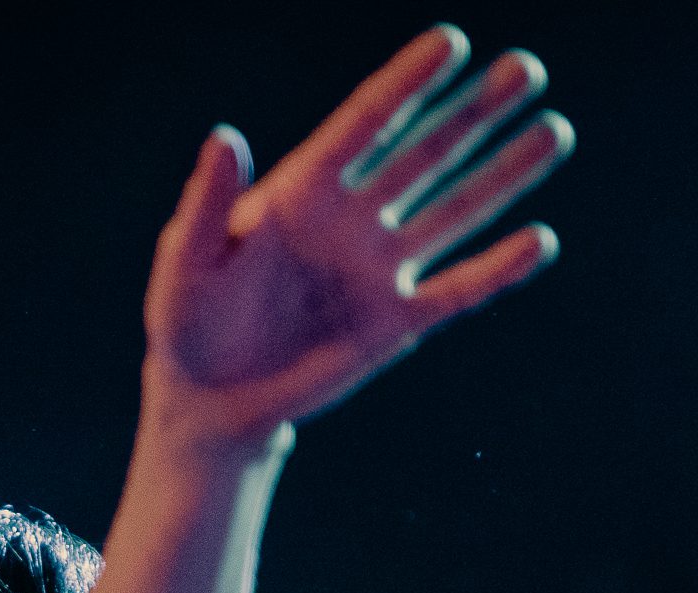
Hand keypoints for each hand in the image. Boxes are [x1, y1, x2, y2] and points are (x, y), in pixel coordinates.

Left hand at [140, 25, 573, 458]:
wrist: (208, 401)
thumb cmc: (187, 324)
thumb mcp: (186, 265)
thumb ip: (208, 204)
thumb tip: (226, 136)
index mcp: (303, 193)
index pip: (364, 125)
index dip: (405, 84)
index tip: (449, 43)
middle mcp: (352, 220)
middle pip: (424, 154)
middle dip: (474, 112)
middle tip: (525, 68)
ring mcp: (378, 268)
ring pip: (453, 211)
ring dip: (503, 174)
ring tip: (553, 131)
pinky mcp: (396, 321)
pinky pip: (457, 290)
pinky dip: (497, 270)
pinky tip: (540, 242)